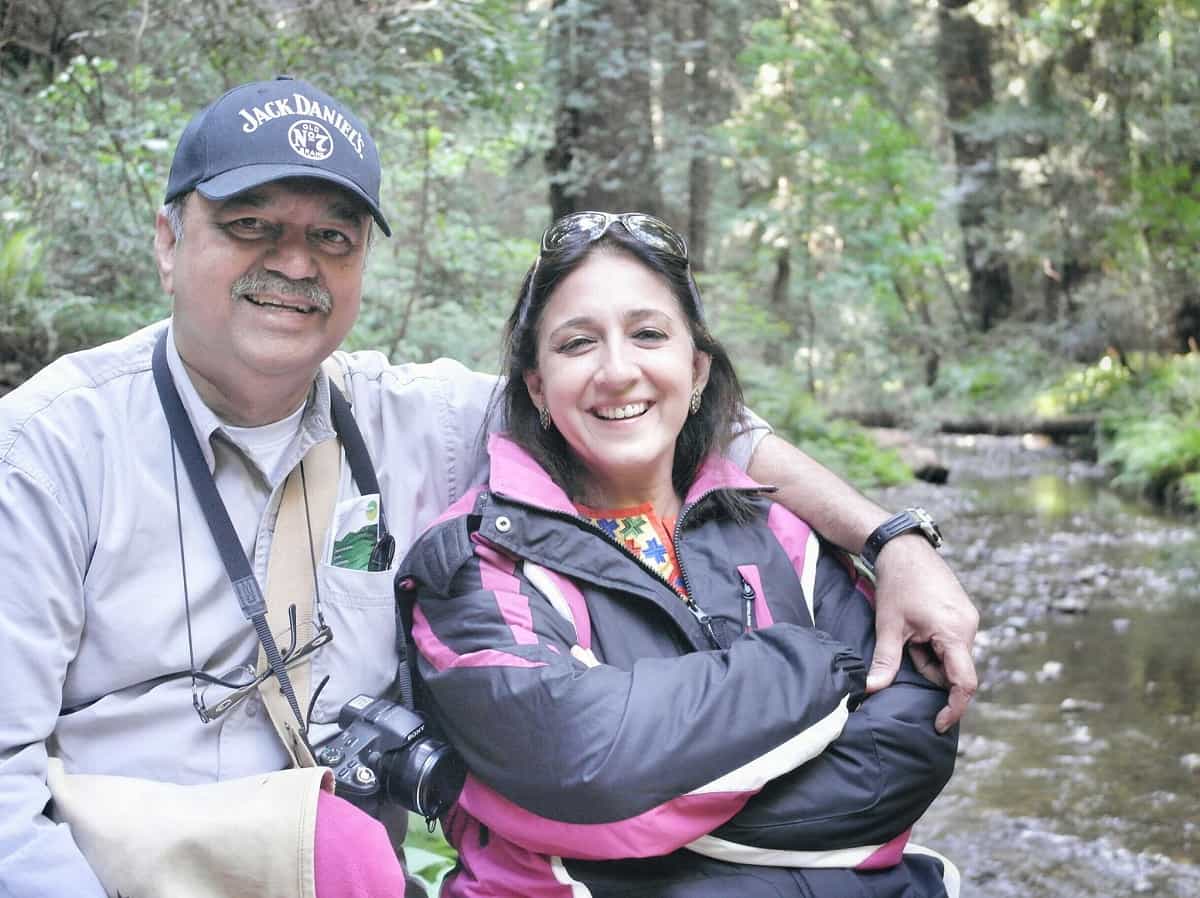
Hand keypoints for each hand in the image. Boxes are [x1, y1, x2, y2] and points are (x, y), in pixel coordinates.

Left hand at [867, 533, 978, 732]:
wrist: (903, 549)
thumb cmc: (897, 585)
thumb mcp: (888, 626)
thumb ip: (885, 662)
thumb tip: (871, 690)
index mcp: (954, 632)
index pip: (964, 682)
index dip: (953, 707)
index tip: (938, 723)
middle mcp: (969, 626)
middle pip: (953, 669)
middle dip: (928, 666)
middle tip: (906, 645)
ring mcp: (969, 618)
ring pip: (951, 655)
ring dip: (929, 653)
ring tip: (911, 629)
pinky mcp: (964, 613)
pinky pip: (952, 641)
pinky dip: (934, 642)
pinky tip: (918, 624)